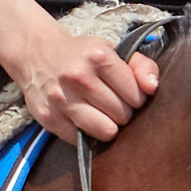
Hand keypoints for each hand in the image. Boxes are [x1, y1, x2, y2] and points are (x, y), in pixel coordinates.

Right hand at [12, 20, 160, 142]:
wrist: (37, 54)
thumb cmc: (82, 56)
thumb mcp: (114, 50)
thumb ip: (141, 65)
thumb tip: (153, 87)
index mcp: (98, 56)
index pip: (136, 95)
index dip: (136, 98)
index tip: (127, 93)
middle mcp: (78, 75)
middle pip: (122, 115)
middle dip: (122, 112)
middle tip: (112, 103)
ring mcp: (60, 98)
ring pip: (105, 131)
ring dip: (108, 126)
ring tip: (101, 114)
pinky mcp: (48, 117)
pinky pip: (80, 140)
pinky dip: (85, 133)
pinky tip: (82, 118)